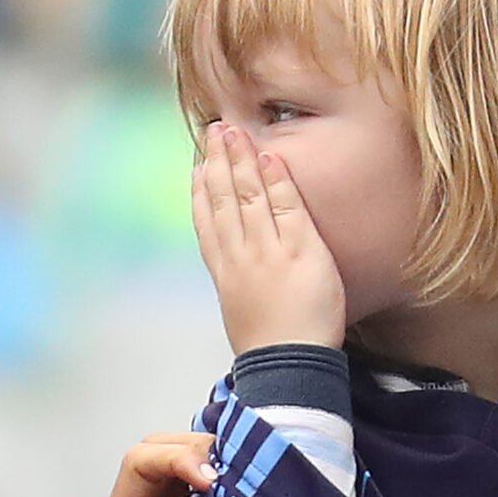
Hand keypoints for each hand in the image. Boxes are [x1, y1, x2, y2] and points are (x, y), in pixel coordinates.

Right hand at [191, 123, 345, 353]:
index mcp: (224, 272)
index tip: (197, 165)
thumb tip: (235, 264)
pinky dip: (275, 180)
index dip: (199, 190)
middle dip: (217, 161)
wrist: (290, 367)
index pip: (206, 222)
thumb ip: (237, 281)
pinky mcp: (300, 251)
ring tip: (234, 131)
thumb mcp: (241, 310)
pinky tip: (269, 157)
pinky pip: (285, 207)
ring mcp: (267, 252)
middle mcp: (240, 256)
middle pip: (222, 199)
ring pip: (247, 196)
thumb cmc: (272, 344)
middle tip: (215, 129)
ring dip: (239, 160)